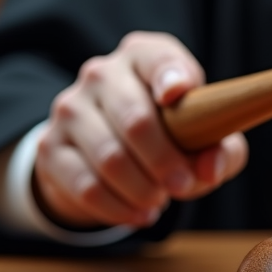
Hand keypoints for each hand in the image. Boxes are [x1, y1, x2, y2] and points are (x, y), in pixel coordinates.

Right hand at [34, 31, 248, 228]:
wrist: (107, 152)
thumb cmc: (171, 133)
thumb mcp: (204, 135)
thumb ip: (221, 149)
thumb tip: (209, 168)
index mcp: (145, 57)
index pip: (157, 58)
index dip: (169, 75)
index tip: (177, 96)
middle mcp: (103, 73)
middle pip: (135, 119)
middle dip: (165, 160)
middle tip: (183, 185)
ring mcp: (70, 108)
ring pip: (109, 157)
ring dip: (142, 189)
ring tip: (160, 201)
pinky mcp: (50, 147)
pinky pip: (85, 185)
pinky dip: (118, 208)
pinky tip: (139, 214)